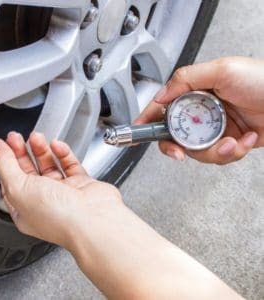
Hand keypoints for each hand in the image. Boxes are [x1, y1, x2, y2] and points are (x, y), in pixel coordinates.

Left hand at [0, 132, 122, 248]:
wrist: (94, 219)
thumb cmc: (58, 216)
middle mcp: (43, 203)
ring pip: (49, 165)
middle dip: (21, 152)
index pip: (9, 181)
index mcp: (24, 210)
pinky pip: (69, 164)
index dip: (4, 161)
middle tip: (16, 137)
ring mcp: (63, 194)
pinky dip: (63, 153)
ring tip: (36, 137)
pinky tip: (57, 145)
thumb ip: (5, 166)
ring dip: (41, 150)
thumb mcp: (18, 188)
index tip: (1, 143)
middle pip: (28, 172)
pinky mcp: (81, 185)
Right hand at [135, 57, 263, 163]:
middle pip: (175, 135)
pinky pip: (220, 156)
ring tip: (230, 142)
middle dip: (177, 147)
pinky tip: (246, 139)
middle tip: (180, 151)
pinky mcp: (231, 143)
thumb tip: (161, 95)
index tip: (138, 130)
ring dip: (213, 151)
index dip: (148, 119)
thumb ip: (186, 79)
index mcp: (196, 92)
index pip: (164, 107)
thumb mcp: (222, 69)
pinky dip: (233, 152)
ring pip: (197, 151)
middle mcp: (203, 111)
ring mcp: (216, 128)